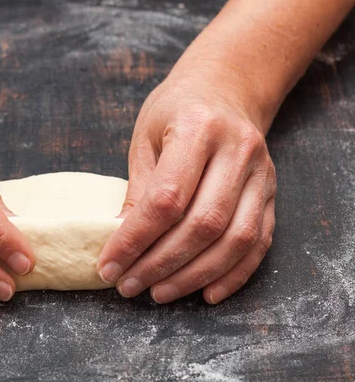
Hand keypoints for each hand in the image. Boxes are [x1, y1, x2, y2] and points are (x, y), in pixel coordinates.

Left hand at [98, 74, 275, 303]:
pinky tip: (205, 292)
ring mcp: (262, 173)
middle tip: (129, 285)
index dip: (135, 239)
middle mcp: (238, 150)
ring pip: (235, 239)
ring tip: (158, 292)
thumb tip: (121, 243)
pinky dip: (233, 274)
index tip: (109, 265)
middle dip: (161, 264)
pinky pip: (259, 243)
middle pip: (203, 224)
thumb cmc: (175, 111)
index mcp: (198, 128)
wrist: (224, 89)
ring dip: (193, 275)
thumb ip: (139, 190)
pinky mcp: (272, 193)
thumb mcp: (145, 139)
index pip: (166, 198)